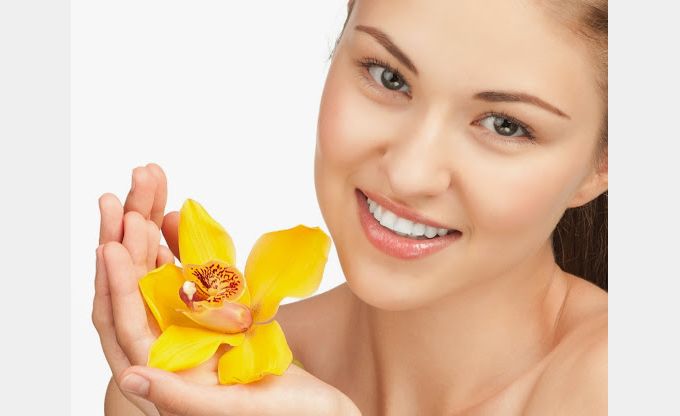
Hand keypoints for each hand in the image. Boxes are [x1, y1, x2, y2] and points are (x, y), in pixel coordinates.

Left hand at [92, 164, 360, 415]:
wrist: (326, 415)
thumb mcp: (238, 412)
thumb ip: (183, 399)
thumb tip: (130, 378)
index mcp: (168, 379)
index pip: (130, 326)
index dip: (119, 284)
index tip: (114, 241)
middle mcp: (173, 353)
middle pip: (139, 292)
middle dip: (129, 242)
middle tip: (127, 194)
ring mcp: (194, 332)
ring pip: (161, 276)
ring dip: (151, 232)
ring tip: (148, 186)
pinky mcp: (218, 319)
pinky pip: (192, 276)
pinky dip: (183, 246)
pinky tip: (176, 217)